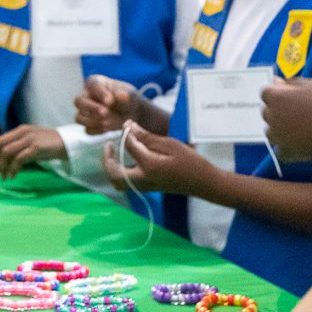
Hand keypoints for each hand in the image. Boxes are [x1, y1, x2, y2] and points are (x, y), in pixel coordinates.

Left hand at [0, 123, 66, 178]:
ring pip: (7, 152)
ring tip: (4, 177)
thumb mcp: (30, 143)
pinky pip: (19, 159)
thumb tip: (2, 162)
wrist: (66, 143)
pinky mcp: (36, 148)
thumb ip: (17, 148)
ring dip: (3, 166)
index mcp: (19, 130)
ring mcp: (29, 139)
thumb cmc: (47, 145)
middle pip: (0, 145)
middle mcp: (22, 132)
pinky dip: (14, 168)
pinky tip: (14, 175)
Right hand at [73, 75, 164, 134]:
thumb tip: (121, 95)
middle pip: (78, 102)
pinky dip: (97, 130)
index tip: (110, 101)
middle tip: (105, 113)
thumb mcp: (129, 93)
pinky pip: (88, 130)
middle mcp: (86, 96)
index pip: (91, 85)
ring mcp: (85, 112)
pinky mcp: (89, 125)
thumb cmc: (127, 98)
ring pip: (79, 118)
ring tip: (108, 123)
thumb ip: (124, 94)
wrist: (131, 113)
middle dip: (91, 108)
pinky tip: (107, 128)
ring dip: (93, 121)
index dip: (99, 94)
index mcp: (94, 82)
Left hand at [101, 124, 222, 197]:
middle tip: (109, 144)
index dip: (125, 132)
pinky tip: (129, 158)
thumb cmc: (190, 161)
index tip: (127, 123)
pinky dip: (122, 171)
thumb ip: (147, 137)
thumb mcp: (170, 144)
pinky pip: (127, 182)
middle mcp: (143, 179)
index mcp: (149, 166)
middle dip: (107, 160)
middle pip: (114, 174)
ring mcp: (145, 186)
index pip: (128, 146)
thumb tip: (128, 126)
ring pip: (119, 181)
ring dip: (112, 168)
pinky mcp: (148, 188)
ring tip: (116, 151)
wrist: (204, 183)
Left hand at [260, 78, 311, 160]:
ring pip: (270, 131)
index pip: (265, 92)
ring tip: (301, 126)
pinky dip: (286, 146)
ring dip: (280, 128)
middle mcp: (272, 117)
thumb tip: (275, 81)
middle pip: (266, 111)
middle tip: (301, 111)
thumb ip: (290, 82)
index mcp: (276, 97)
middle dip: (278, 109)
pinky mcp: (286, 152)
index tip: (294, 97)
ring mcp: (278, 136)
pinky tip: (300, 141)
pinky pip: (279, 149)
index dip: (279, 93)